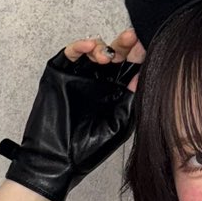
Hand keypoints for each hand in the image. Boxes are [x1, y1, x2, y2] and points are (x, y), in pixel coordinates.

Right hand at [0, 29, 147, 200]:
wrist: (57, 161)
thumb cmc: (88, 151)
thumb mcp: (120, 123)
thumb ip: (131, 98)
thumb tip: (144, 73)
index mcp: (116, 93)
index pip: (131, 66)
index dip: (138, 55)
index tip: (144, 47)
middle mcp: (99, 82)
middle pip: (115, 53)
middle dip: (124, 44)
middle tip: (130, 38)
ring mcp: (79, 77)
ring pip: (93, 50)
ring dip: (102, 47)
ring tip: (106, 56)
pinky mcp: (59, 75)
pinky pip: (69, 54)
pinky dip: (79, 46)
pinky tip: (88, 47)